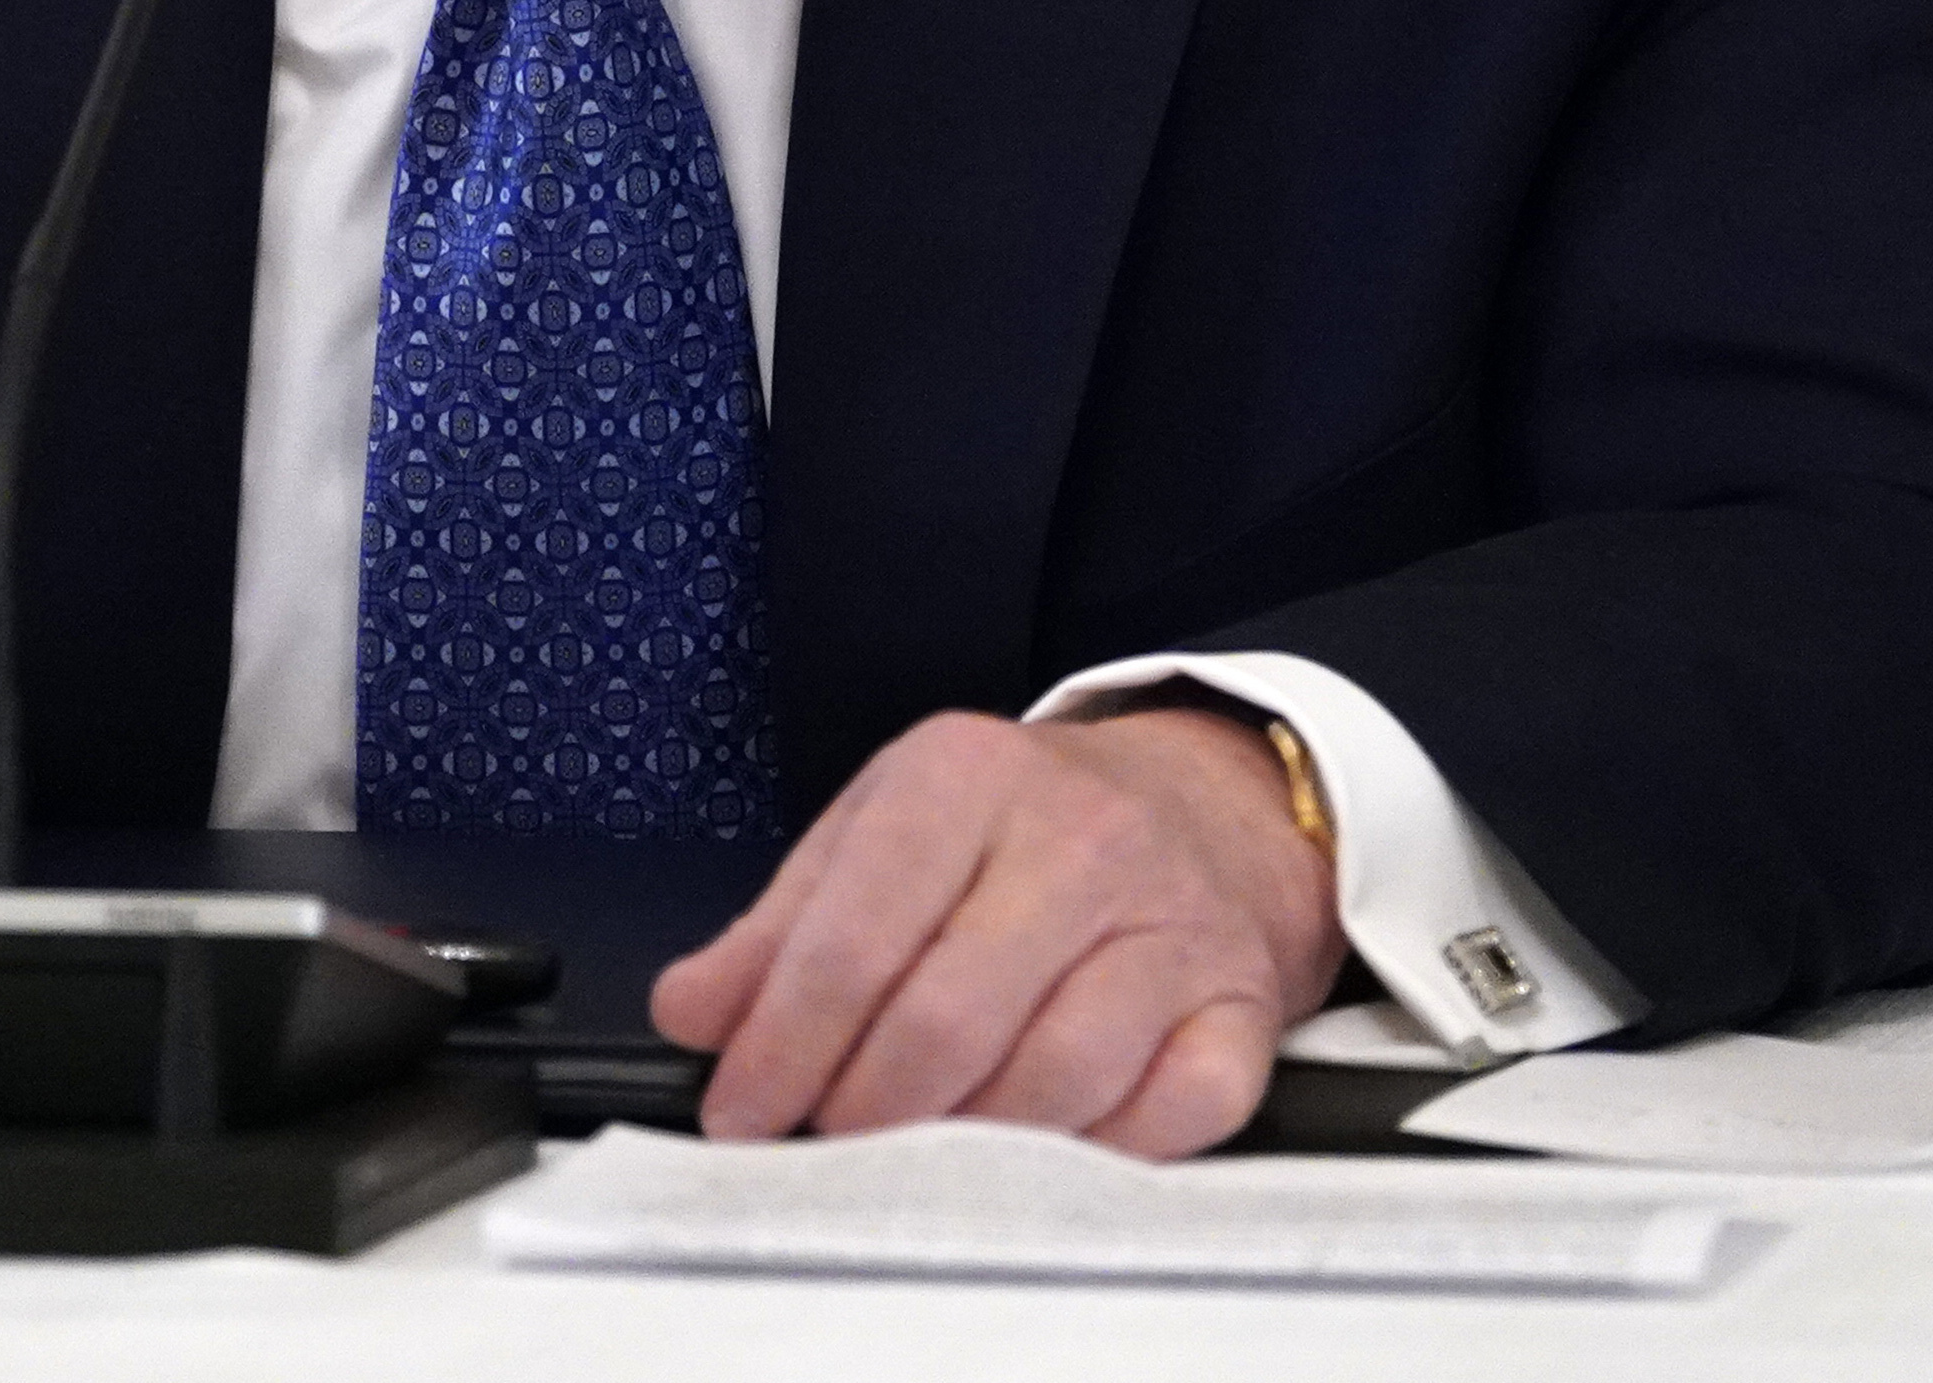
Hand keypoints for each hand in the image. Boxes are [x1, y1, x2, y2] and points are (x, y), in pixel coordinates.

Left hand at [647, 706, 1350, 1156]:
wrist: (1204, 805)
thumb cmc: (1020, 830)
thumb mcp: (882, 833)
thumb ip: (779, 928)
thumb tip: (691, 1014)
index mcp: (966, 779)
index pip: (851, 938)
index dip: (782, 1047)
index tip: (741, 1116)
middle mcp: (1080, 841)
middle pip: (946, 1021)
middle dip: (864, 1112)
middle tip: (826, 1145)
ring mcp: (1173, 924)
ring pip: (1055, 1079)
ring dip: (970, 1148)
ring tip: (921, 1150)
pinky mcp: (1241, 1005)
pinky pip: (1174, 1112)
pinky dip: (1102, 1154)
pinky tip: (1047, 1149)